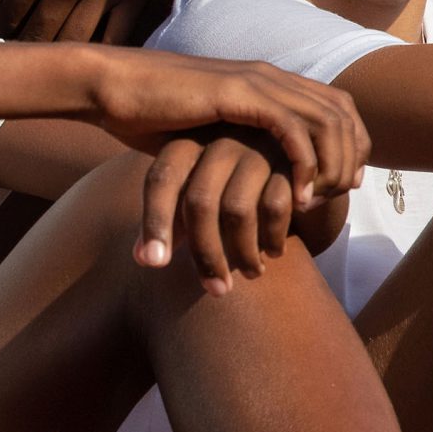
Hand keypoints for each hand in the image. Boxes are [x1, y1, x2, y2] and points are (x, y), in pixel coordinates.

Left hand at [0, 0, 164, 42]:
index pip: (8, 20)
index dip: (0, 29)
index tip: (2, 29)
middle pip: (38, 39)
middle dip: (25, 43)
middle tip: (22, 40)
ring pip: (72, 45)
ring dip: (56, 51)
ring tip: (49, 44)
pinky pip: (114, 40)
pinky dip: (97, 51)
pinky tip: (85, 49)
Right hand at [85, 49, 367, 208]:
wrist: (113, 87)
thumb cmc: (149, 114)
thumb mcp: (206, 132)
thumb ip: (237, 145)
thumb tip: (251, 176)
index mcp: (267, 81)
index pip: (336, 105)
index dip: (351, 143)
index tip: (343, 184)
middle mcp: (270, 76)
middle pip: (343, 112)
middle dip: (353, 155)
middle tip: (343, 195)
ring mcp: (256, 82)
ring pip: (327, 120)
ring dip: (334, 164)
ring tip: (323, 200)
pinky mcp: (238, 95)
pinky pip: (292, 129)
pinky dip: (305, 165)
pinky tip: (299, 196)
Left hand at [136, 132, 296, 293]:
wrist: (288, 151)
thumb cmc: (228, 182)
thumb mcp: (196, 193)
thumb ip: (171, 222)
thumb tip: (143, 259)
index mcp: (184, 144)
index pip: (159, 180)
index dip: (153, 223)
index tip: (154, 264)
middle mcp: (217, 141)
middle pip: (199, 203)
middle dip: (206, 254)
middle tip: (218, 290)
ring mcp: (254, 148)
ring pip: (237, 210)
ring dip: (244, 252)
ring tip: (252, 273)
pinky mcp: (289, 160)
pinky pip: (274, 206)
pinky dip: (274, 236)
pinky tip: (274, 252)